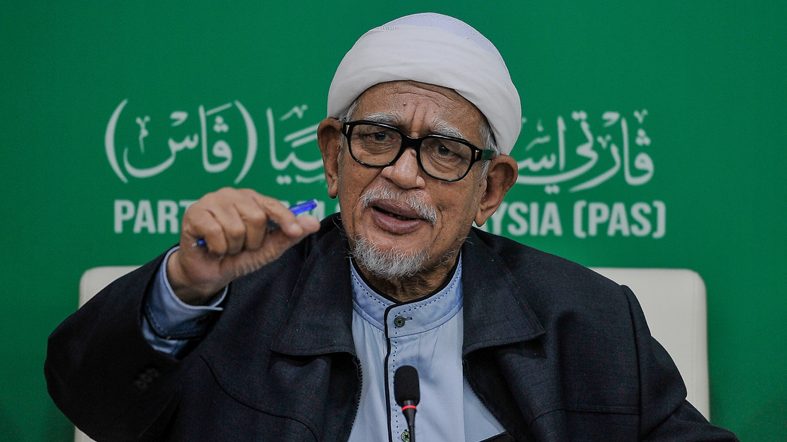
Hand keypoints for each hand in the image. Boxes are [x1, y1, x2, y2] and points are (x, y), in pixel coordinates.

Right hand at [166, 188, 320, 303]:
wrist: (209, 274)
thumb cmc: (238, 257)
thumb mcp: (267, 249)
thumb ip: (289, 235)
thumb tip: (313, 222)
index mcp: (252, 199)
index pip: (272, 205)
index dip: (285, 218)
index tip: (294, 231)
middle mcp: (232, 195)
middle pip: (256, 217)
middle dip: (252, 241)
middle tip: (241, 247)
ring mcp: (211, 201)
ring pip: (236, 228)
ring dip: (234, 247)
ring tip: (226, 247)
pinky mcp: (194, 213)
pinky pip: (216, 233)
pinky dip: (218, 249)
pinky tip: (212, 248)